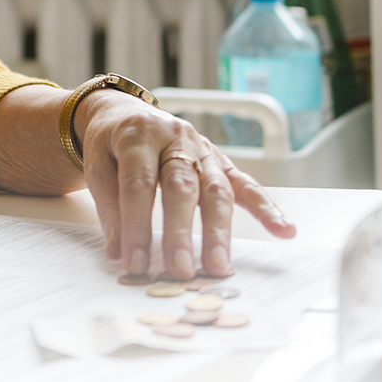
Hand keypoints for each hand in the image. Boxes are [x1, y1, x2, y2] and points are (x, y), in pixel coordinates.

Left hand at [76, 90, 295, 279]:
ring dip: (219, 231)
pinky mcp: (222, 162)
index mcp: (138, 136)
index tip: (134, 262)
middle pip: (181, 186)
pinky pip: (246, 184)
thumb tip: (119, 253)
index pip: (138, 183)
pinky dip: (266, 208)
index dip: (137, 224)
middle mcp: (176, 138)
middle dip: (180, 231)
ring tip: (219, 267)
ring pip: (215, 189)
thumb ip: (109, 207)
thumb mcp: (97, 165)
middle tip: (180, 269)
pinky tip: (285, 231)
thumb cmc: (111, 145)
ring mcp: (203, 149)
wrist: (127, 112)